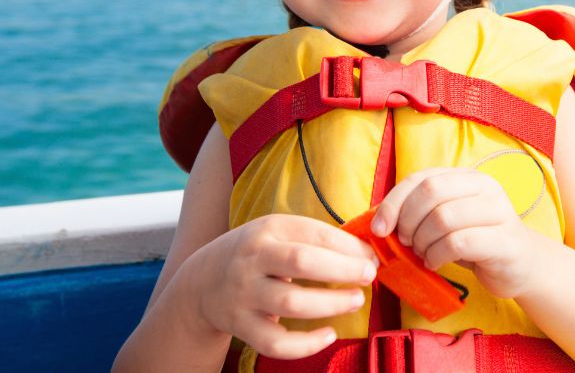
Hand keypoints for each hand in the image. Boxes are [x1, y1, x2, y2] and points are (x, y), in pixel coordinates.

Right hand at [185, 214, 377, 358]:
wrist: (203, 280)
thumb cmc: (256, 253)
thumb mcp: (278, 232)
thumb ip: (315, 239)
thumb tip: (365, 252)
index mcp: (268, 229)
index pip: (315, 233)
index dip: (348, 246)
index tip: (371, 256)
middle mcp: (253, 258)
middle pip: (302, 262)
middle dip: (343, 269)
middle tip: (368, 276)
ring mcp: (245, 293)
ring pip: (291, 302)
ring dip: (330, 303)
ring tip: (356, 300)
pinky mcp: (241, 326)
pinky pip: (276, 342)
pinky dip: (306, 344)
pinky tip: (329, 334)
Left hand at [370, 167, 538, 299]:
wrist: (521, 266)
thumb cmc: (475, 241)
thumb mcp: (446, 220)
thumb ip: (420, 212)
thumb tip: (379, 221)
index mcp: (466, 176)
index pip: (421, 178)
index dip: (394, 202)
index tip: (380, 228)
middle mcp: (484, 186)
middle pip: (431, 192)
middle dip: (408, 220)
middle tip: (404, 242)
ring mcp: (499, 211)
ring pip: (443, 217)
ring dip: (422, 241)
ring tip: (422, 254)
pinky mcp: (505, 240)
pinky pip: (459, 242)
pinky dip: (438, 255)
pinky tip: (435, 263)